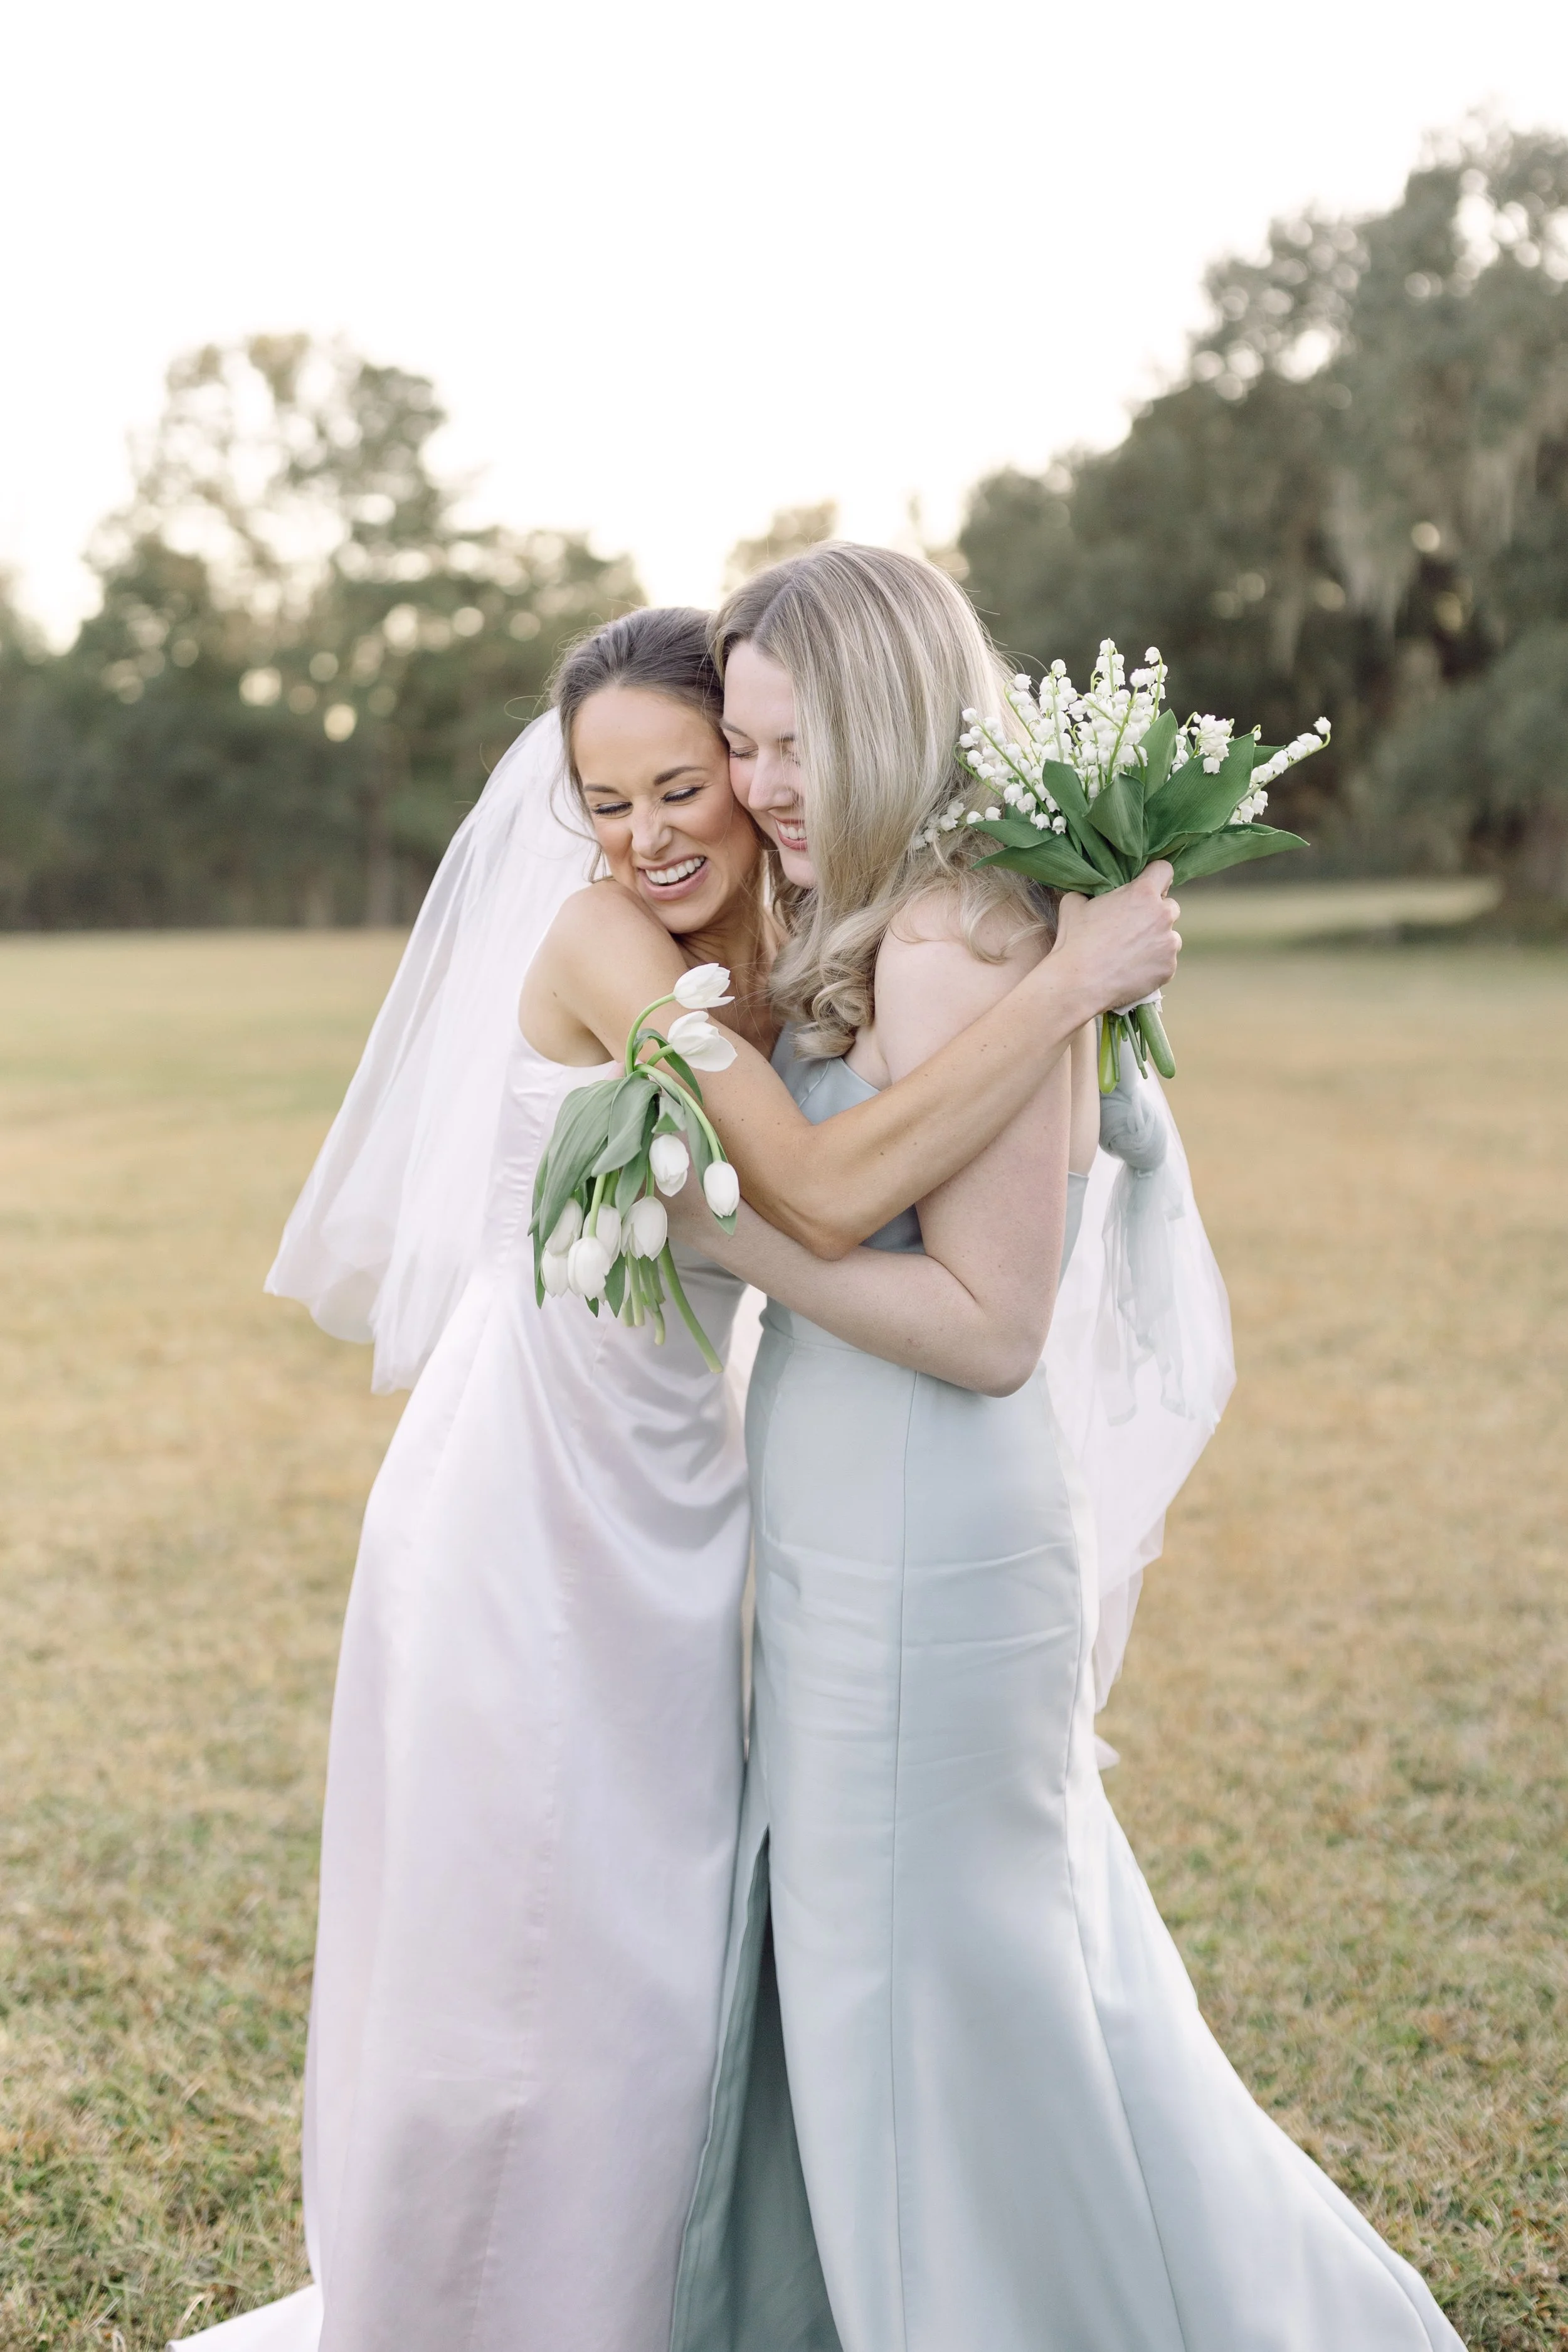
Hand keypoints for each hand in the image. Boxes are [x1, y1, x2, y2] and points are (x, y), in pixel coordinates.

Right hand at [1053, 864, 1180, 1012]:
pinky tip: (1132, 970)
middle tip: (1133, 927)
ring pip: (1170, 937)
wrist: (1078, 983)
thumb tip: (1089, 894)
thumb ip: (1090, 893)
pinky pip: (1166, 962)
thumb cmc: (1074, 941)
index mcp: (1142, 893)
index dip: (1155, 877)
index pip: (1164, 870)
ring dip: (1156, 942)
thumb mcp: (1074, 903)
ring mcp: (1168, 944)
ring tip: (1131, 954)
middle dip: (1155, 915)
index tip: (1148, 887)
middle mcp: (1162, 915)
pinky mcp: (1169, 969)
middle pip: (1170, 907)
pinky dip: (1153, 965)